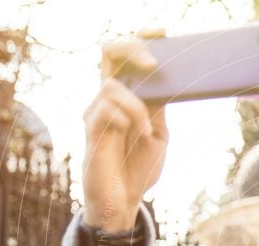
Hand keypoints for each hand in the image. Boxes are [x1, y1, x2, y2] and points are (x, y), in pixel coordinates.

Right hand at [82, 31, 168, 232]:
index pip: (126, 57)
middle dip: (133, 50)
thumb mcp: (159, 134)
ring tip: (146, 131)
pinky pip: (107, 109)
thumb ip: (158, 107)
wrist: (125, 201)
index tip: (162, 31)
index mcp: (127, 97)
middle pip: (110, 53)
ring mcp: (96, 111)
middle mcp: (108, 98)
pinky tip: (135, 137)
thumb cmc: (138, 168)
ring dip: (137, 106)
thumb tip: (167, 79)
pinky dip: (128, 119)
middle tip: (154, 63)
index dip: (141, 39)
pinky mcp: (91, 128)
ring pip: (112, 85)